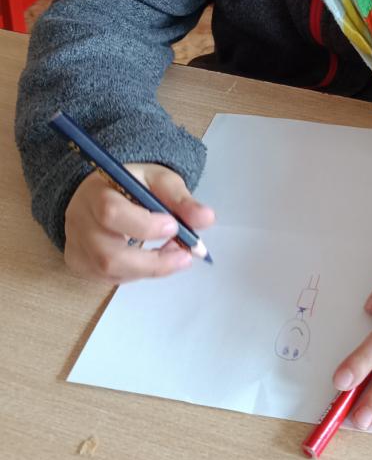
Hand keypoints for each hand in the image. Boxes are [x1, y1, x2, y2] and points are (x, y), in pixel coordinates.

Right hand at [64, 164, 214, 282]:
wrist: (103, 192)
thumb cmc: (132, 184)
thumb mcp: (159, 180)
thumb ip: (181, 199)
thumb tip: (206, 219)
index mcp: (95, 192)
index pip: (111, 213)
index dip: (144, 226)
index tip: (173, 227)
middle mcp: (79, 221)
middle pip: (107, 254)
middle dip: (152, 261)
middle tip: (185, 256)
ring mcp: (77, 246)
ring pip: (110, 272)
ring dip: (149, 269)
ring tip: (175, 255)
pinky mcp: (80, 264)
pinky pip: (111, 278)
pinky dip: (138, 273)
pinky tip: (154, 259)